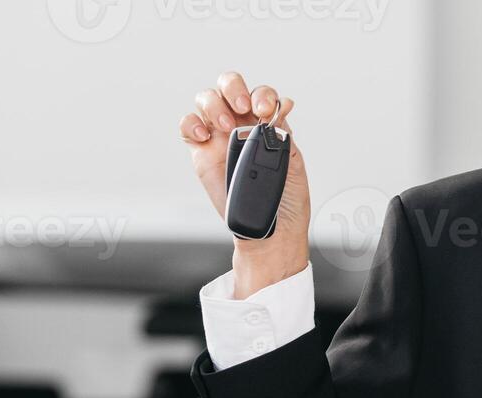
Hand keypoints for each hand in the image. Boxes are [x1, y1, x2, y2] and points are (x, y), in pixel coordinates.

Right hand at [181, 72, 310, 297]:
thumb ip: (283, 136)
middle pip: (229, 86)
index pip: (261, 94)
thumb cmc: (285, 199)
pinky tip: (204, 136)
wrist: (269, 228)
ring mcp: (219, 136)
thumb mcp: (293, 164)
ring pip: (208, 100)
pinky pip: (188, 126)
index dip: (263, 95)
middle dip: (234, 88)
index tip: (266, 110)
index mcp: (266, 123)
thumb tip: (280, 109)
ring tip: (226, 127)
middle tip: (242, 107)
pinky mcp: (201, 152)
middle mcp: (242, 124)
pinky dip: (191, 124)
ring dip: (215, 105)